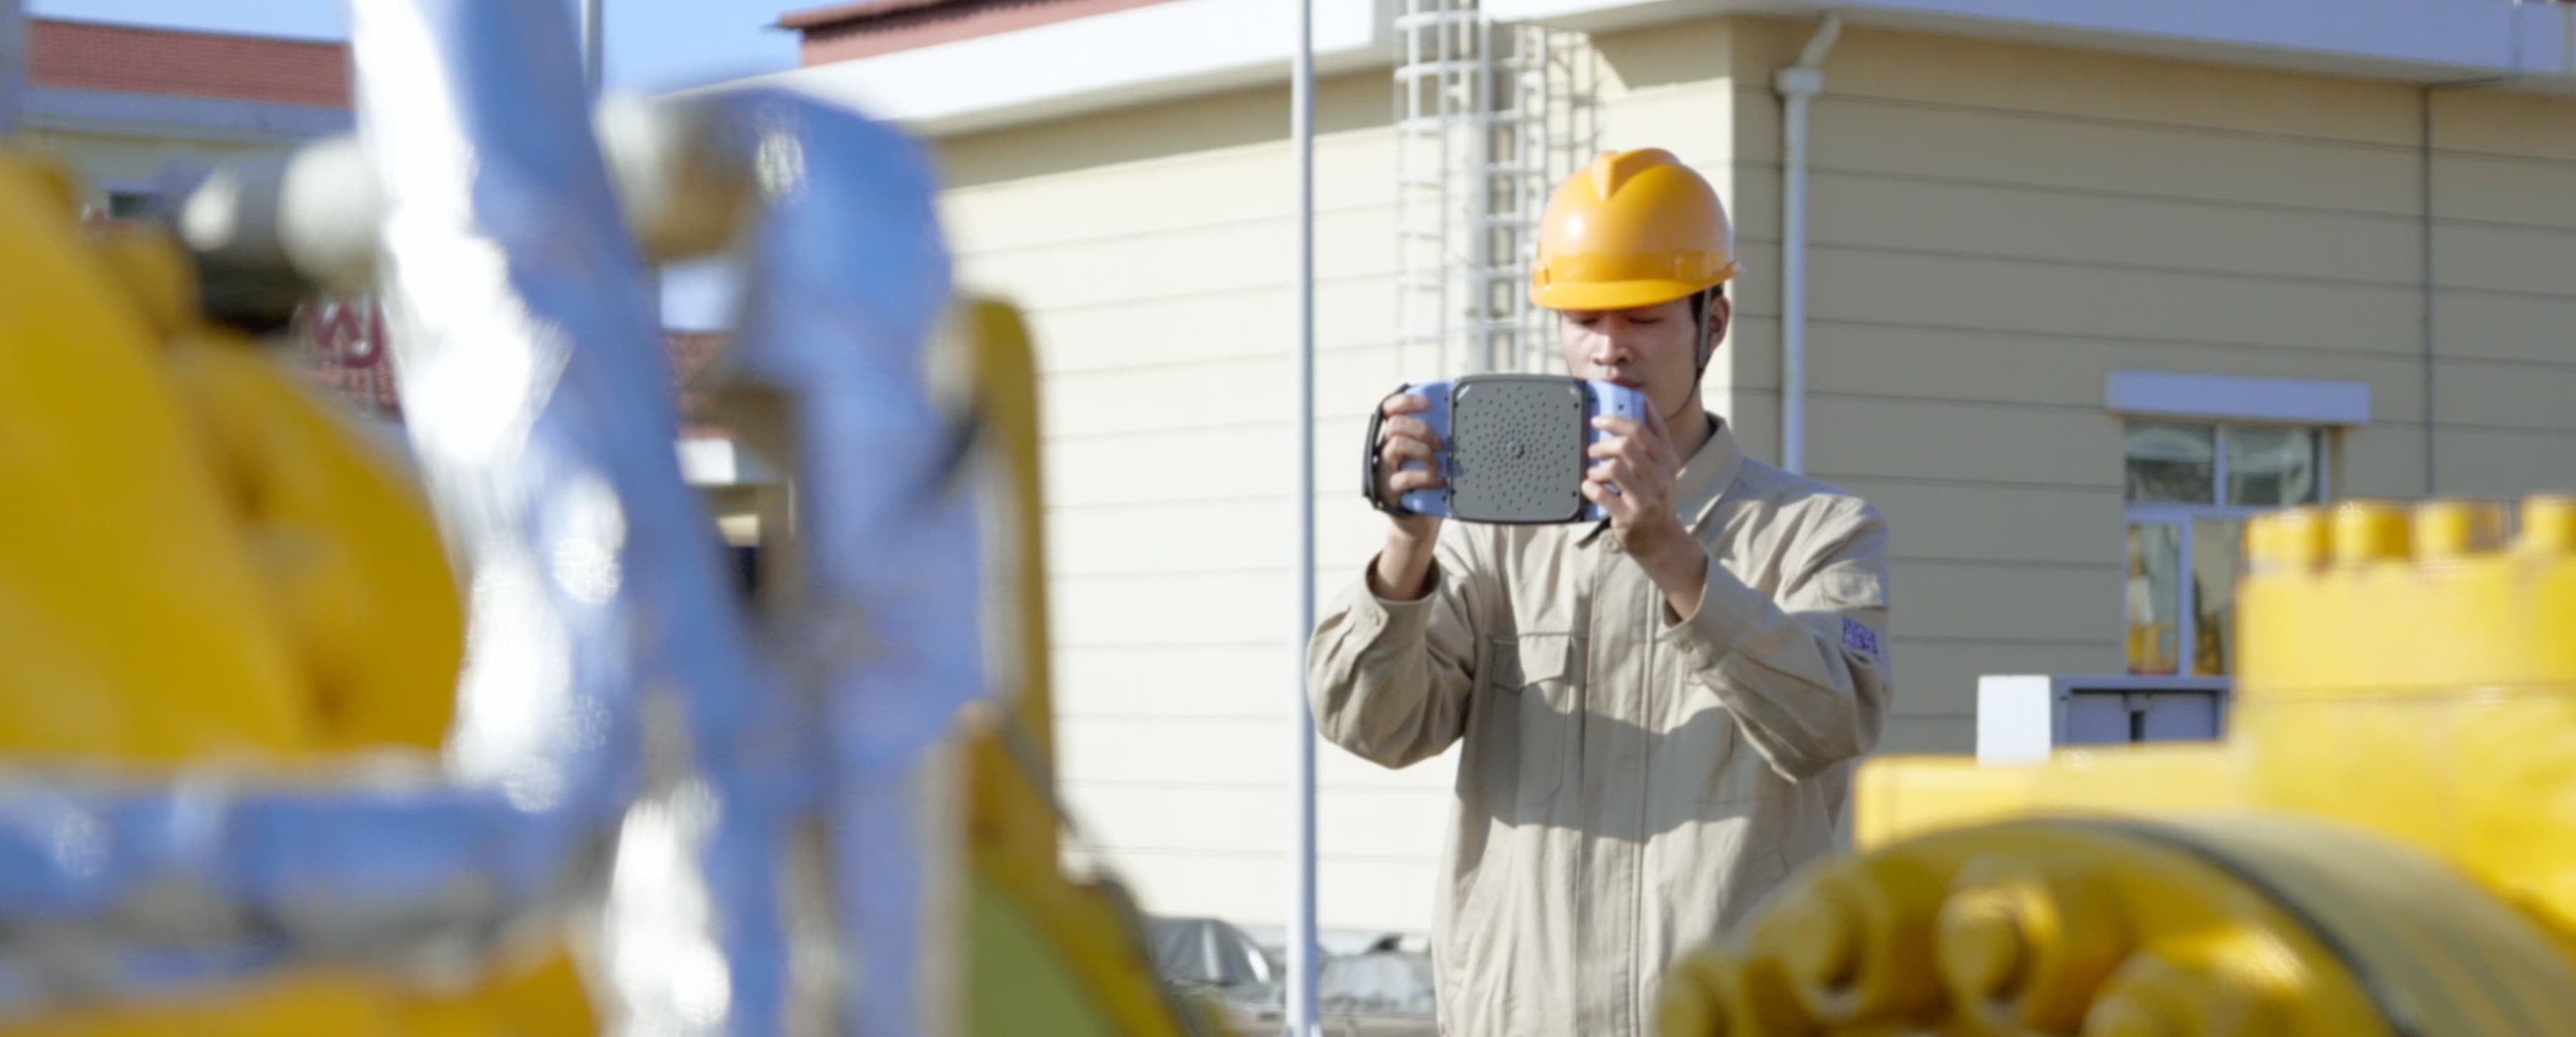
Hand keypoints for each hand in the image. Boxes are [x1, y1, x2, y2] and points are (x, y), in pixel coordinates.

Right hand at [1373, 391, 1444, 543]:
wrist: (1418, 522)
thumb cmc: (1428, 485)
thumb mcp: (1431, 458)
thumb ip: (1437, 441)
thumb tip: (1465, 421)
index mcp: (1395, 437)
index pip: (1390, 409)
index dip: (1405, 401)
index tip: (1427, 403)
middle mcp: (1385, 449)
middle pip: (1395, 424)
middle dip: (1421, 429)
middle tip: (1441, 443)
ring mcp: (1384, 469)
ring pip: (1396, 445)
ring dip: (1423, 451)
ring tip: (1439, 464)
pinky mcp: (1388, 490)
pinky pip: (1404, 477)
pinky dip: (1426, 477)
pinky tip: (1440, 482)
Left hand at [1583, 406, 1707, 616]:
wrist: (1661, 540)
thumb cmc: (1655, 497)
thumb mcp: (1663, 468)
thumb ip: (1655, 438)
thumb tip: (1643, 401)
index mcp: (1669, 460)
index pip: (1643, 429)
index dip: (1617, 419)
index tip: (1598, 418)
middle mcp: (1661, 477)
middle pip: (1627, 445)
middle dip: (1603, 443)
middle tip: (1592, 449)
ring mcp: (1646, 498)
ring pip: (1615, 468)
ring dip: (1596, 466)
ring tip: (1593, 472)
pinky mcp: (1629, 516)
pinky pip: (1601, 494)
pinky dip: (1590, 487)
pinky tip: (1590, 488)